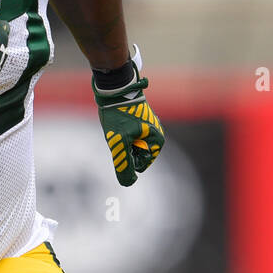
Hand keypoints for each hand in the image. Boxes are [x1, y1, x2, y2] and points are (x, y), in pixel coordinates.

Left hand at [92, 45, 164, 186]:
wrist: (115, 88)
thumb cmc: (118, 114)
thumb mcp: (119, 142)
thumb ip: (123, 164)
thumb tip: (128, 184)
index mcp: (157, 141)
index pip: (139, 165)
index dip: (127, 156)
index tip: (124, 139)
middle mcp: (156, 135)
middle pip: (135, 156)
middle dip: (124, 148)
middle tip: (119, 131)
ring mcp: (148, 128)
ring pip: (130, 147)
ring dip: (121, 140)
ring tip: (118, 125)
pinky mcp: (139, 122)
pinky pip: (127, 137)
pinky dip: (120, 133)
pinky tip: (117, 121)